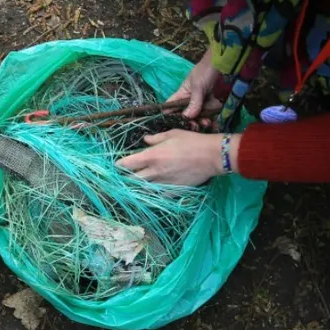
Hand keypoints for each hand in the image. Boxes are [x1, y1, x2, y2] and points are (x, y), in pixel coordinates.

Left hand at [117, 131, 238, 186]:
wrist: (211, 156)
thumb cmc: (192, 141)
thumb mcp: (172, 134)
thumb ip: (156, 139)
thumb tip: (145, 140)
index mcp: (152, 156)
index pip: (127, 163)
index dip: (120, 164)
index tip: (118, 164)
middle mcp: (154, 171)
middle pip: (132, 180)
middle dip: (127, 178)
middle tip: (127, 175)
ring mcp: (164, 183)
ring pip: (144, 189)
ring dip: (140, 186)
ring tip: (139, 183)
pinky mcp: (174, 190)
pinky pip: (159, 195)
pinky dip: (155, 193)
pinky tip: (155, 190)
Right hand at [169, 48, 222, 119]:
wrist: (223, 64)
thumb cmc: (206, 71)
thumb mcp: (198, 86)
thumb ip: (193, 102)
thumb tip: (186, 117)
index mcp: (182, 94)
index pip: (171, 106)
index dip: (170, 115)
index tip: (176, 124)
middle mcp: (190, 99)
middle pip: (186, 114)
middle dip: (190, 121)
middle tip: (196, 126)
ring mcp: (201, 101)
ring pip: (198, 116)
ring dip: (201, 121)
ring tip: (207, 123)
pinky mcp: (212, 103)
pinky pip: (209, 113)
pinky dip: (211, 119)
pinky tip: (214, 123)